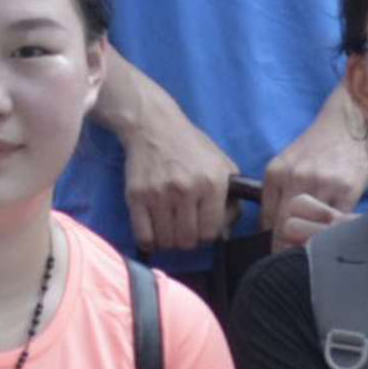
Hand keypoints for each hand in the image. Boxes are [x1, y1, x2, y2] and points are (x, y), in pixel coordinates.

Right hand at [120, 113, 238, 254]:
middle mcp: (186, 189)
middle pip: (188, 241)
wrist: (154, 127)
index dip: (207, 236)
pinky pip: (143, 237)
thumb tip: (227, 232)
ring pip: (166, 242)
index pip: (211, 233)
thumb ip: (231, 199)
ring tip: (170, 228)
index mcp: (212, 183)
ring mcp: (159, 193)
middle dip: (188, 240)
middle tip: (184, 228)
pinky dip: (149, 241)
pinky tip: (154, 231)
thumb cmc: (192, 148)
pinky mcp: (136, 196)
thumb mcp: (222, 165)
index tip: (202, 228)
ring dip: (169, 241)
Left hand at [256, 104, 367, 250]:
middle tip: (294, 261)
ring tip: (315, 248)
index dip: (271, 242)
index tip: (277, 255)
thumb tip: (269, 232)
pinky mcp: (348, 189)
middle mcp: (296, 178)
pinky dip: (334, 231)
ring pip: (312, 227)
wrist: (347, 124)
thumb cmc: (315, 148)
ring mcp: (323, 184)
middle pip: (286, 228)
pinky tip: (334, 233)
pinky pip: (337, 222)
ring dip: (313, 240)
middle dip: (288, 247)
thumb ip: (275, 194)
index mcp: (276, 173)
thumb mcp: (286, 164)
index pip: (267, 220)